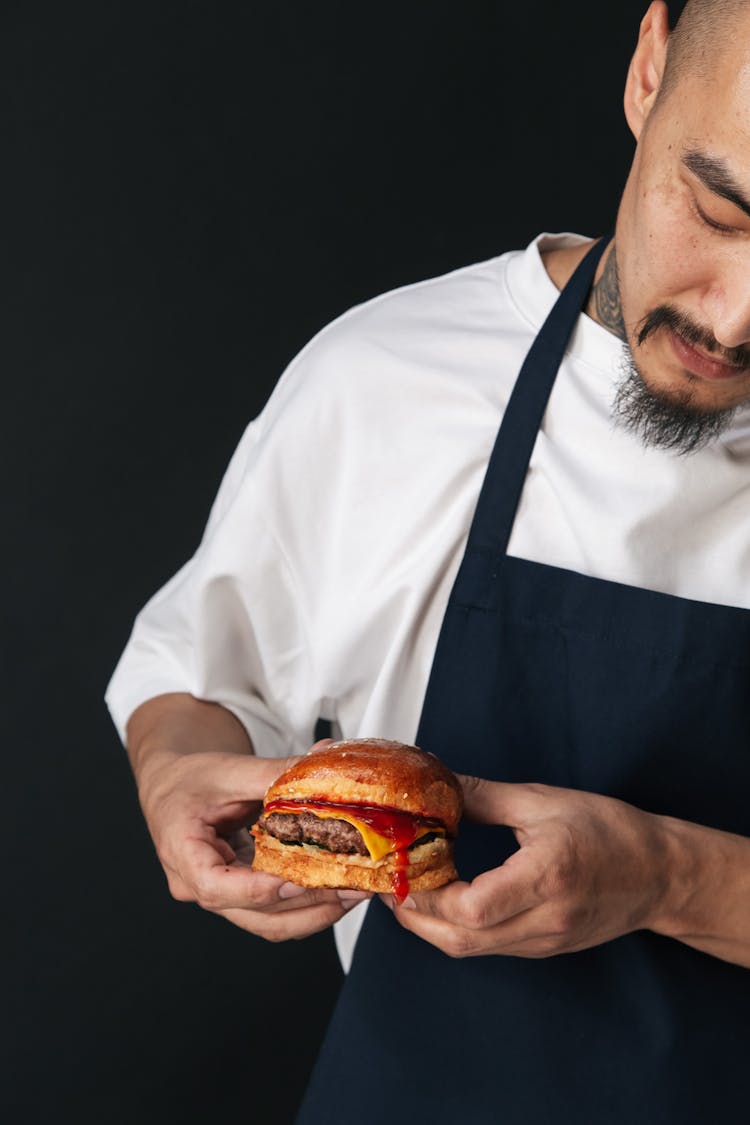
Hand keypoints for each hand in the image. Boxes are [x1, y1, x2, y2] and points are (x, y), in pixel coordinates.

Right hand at [138, 739, 368, 939]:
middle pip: (253, 914)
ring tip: (356, 891)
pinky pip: (274, 911)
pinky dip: (307, 904)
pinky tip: (338, 888)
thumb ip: (275, 772)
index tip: (301, 879)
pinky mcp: (240, 895)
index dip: (261, 890)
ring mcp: (219, 896)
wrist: (172, 787)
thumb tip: (323, 761)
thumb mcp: (230, 770)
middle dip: (308, 905)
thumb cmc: (190, 779)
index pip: (217, 887)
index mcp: (182, 853)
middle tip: (353, 887)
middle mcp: (196, 887)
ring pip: (268, 922)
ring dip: (315, 912)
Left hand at [381, 777, 670, 957]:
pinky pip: (487, 946)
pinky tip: (444, 900)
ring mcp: (543, 940)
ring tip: (410, 889)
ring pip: (470, 948)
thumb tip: (439, 785)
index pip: (472, 907)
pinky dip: (456, 928)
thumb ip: (484, 796)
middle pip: (461, 939)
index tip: (405, 866)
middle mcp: (544, 918)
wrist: (660, 874)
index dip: (428, 894)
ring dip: (430, 924)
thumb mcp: (544, 801)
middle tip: (392, 882)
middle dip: (415, 915)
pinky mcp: (542, 947)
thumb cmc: (611, 832)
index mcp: (546, 876)